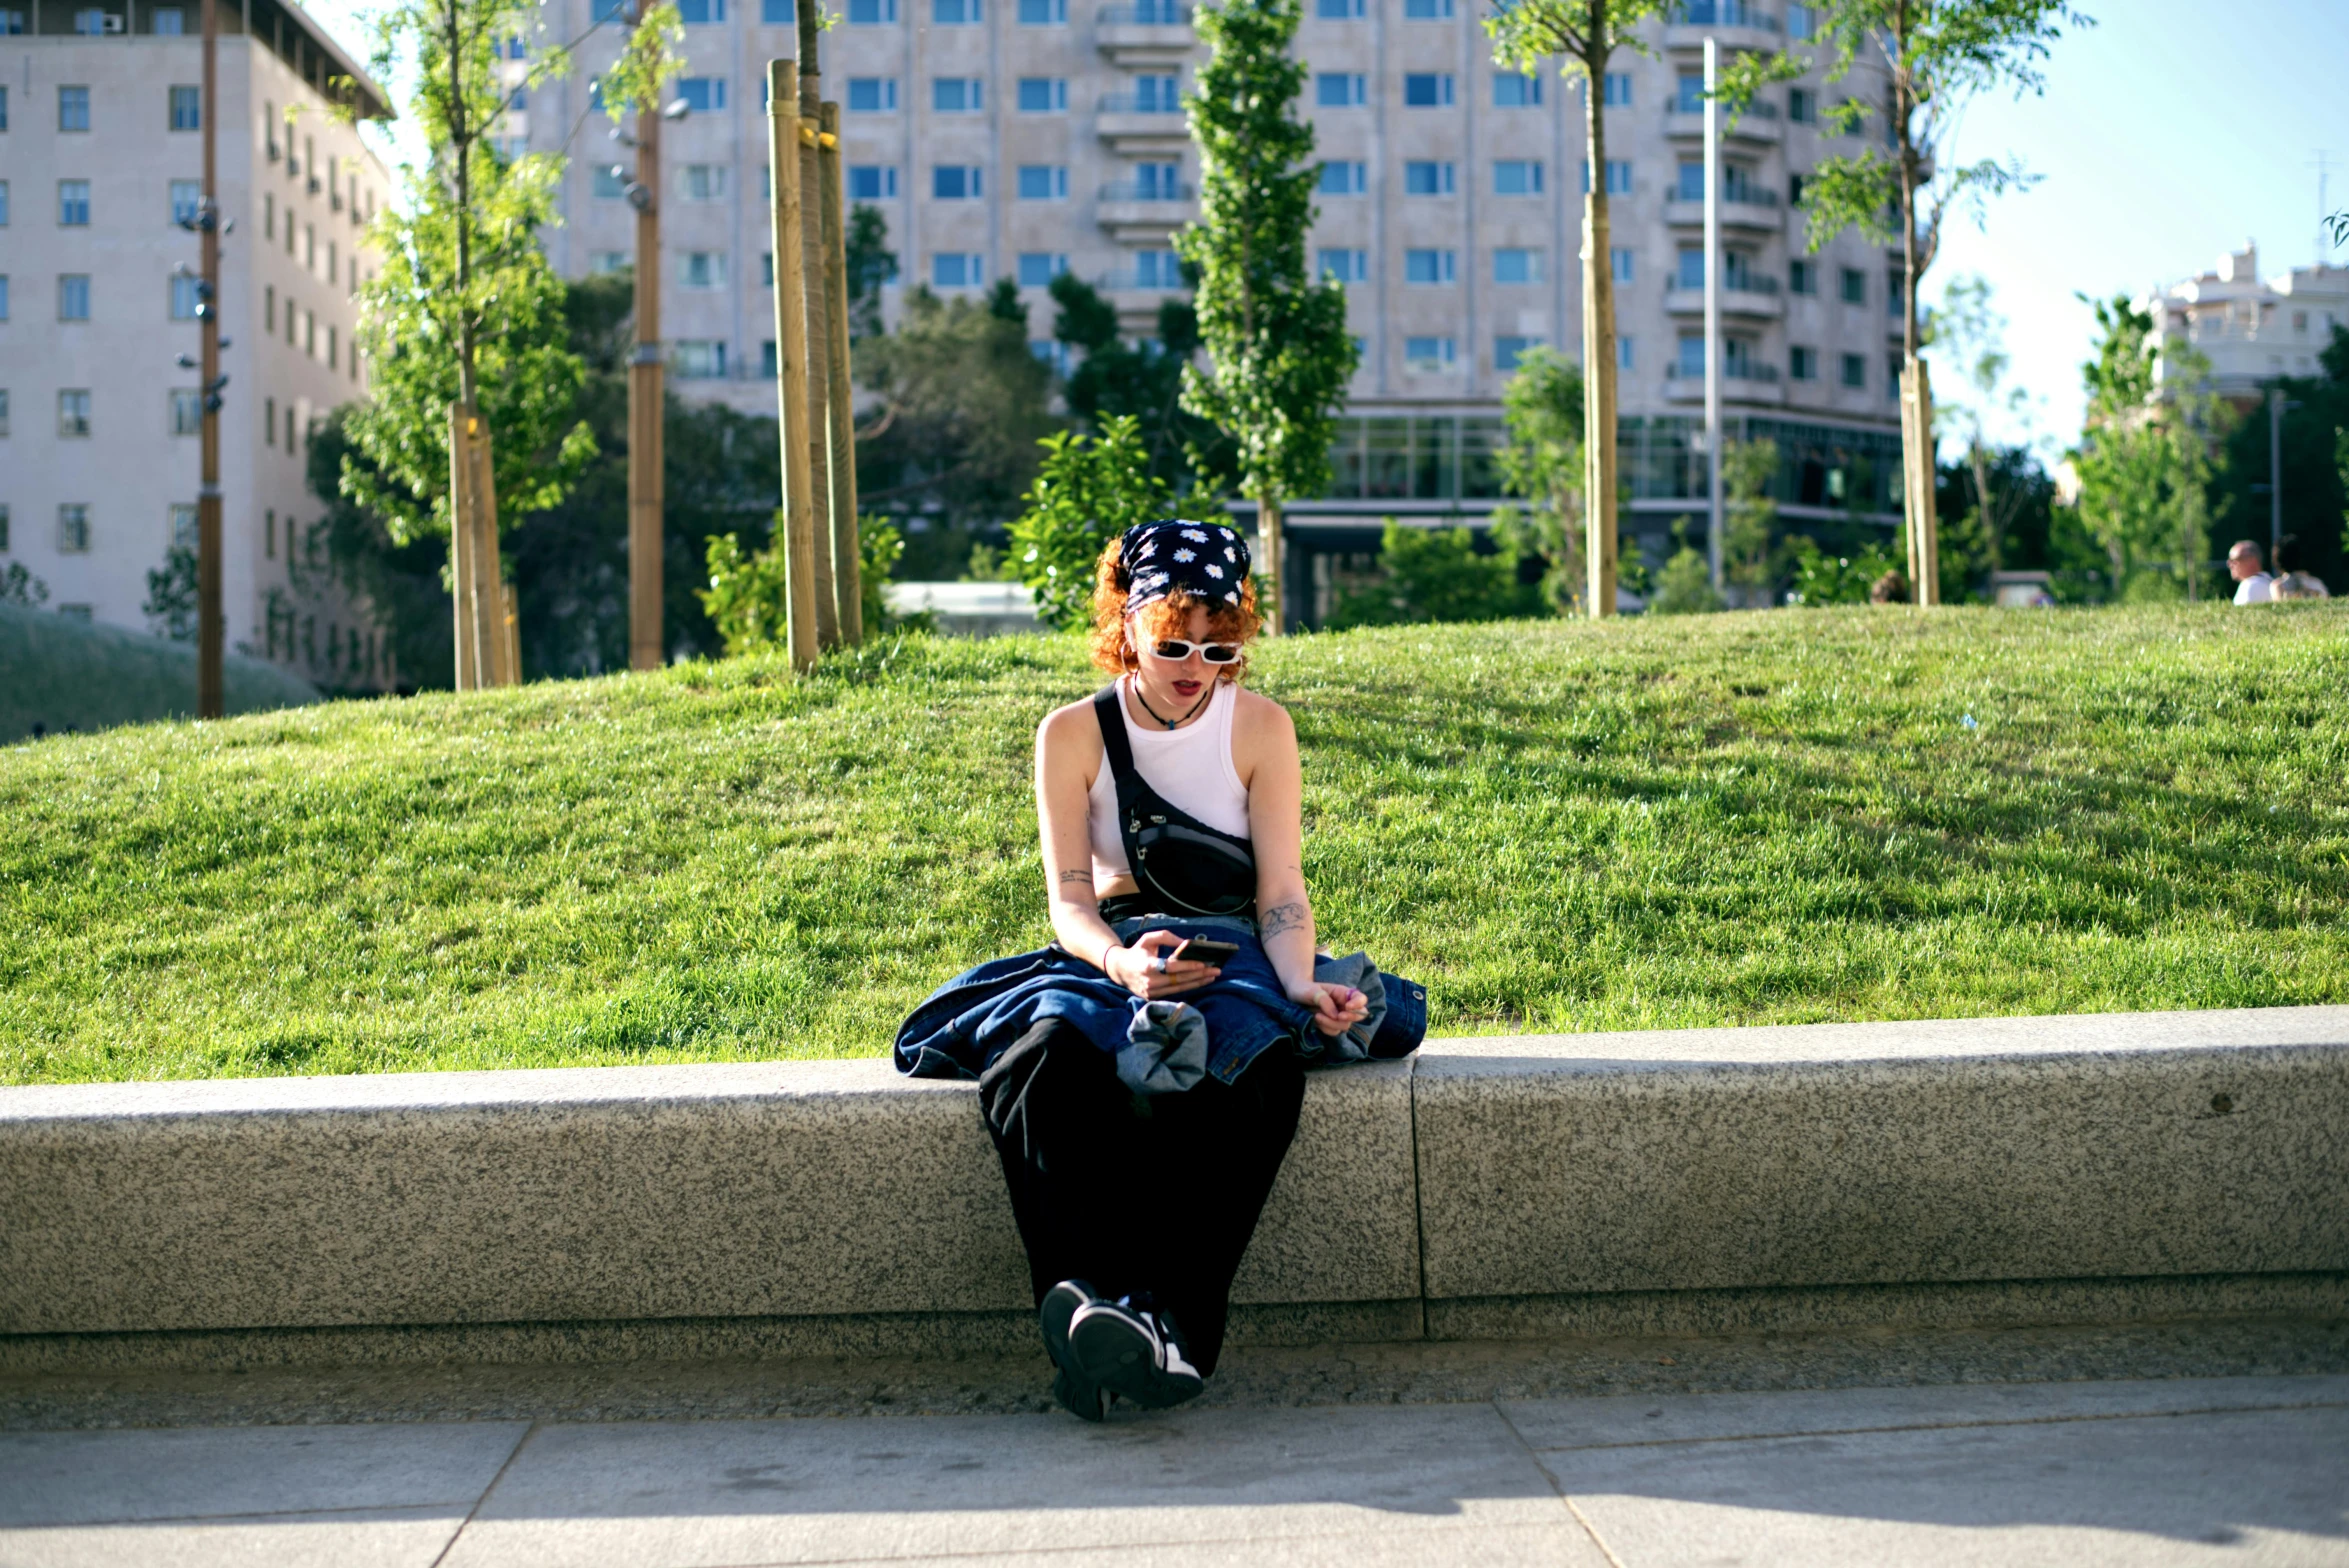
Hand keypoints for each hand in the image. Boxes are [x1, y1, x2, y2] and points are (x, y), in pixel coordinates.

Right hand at [1104, 929, 1222, 1000]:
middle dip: (1199, 975)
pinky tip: (1200, 982)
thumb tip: (1187, 944)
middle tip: (1216, 970)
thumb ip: (1167, 937)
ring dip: (1198, 983)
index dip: (1188, 966)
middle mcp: (1149, 982)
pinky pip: (1175, 992)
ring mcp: (1151, 993)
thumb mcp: (1148, 938)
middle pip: (1179, 980)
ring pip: (1179, 989)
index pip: (1171, 968)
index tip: (1203, 964)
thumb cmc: (1137, 951)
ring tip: (1212, 976)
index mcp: (1147, 966)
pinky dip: (1189, 987)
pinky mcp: (1153, 998)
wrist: (1120, 970)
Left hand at [1289, 980, 1370, 1037]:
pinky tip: (1315, 1020)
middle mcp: (1343, 1005)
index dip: (1358, 1004)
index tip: (1348, 1007)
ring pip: (1344, 1026)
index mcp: (1343, 993)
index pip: (1361, 998)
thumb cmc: (1304, 989)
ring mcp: (1338, 1016)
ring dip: (1332, 1024)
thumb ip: (1325, 1001)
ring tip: (1317, 1016)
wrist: (1294, 996)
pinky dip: (1325, 1028)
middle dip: (1349, 1018)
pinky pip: (1334, 1031)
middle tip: (1338, 1016)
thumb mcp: (1313, 991)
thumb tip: (1335, 1015)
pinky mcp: (1330, 1025)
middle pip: (1358, 1015)